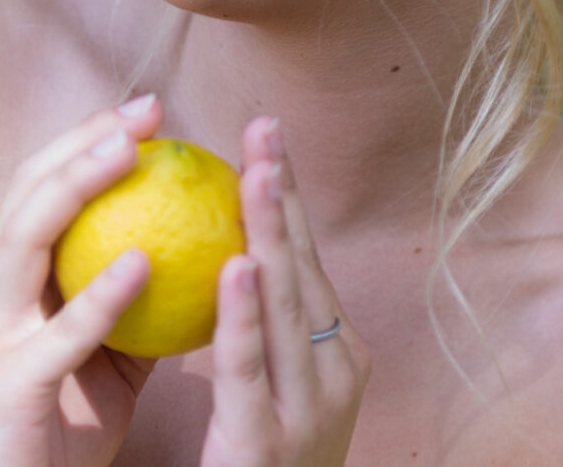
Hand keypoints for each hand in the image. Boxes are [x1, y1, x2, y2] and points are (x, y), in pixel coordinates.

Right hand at [0, 96, 162, 466]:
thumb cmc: (55, 418)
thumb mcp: (102, 349)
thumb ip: (134, 303)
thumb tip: (194, 256)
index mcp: (17, 275)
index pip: (45, 184)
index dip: (89, 138)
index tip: (146, 109)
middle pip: (29, 189)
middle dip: (84, 138)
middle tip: (147, 108)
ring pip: (25, 237)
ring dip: (77, 184)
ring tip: (129, 151)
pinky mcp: (9, 383)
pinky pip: (59, 334)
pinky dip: (98, 293)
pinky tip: (142, 261)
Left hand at [200, 117, 369, 466]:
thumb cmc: (262, 454)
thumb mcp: (274, 380)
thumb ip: (256, 319)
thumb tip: (226, 244)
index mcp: (335, 348)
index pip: (305, 255)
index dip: (287, 193)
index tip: (266, 135)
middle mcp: (335, 368)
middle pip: (302, 264)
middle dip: (282, 192)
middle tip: (264, 128)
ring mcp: (310, 407)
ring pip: (287, 304)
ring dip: (271, 232)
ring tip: (257, 172)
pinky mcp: (269, 442)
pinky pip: (250, 368)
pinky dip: (245, 314)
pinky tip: (236, 267)